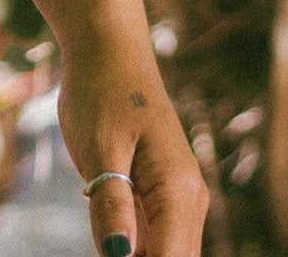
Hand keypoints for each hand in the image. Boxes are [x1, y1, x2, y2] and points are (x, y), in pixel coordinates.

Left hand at [62, 62, 204, 256]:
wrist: (108, 50)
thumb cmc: (101, 92)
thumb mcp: (99, 148)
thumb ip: (111, 205)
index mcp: (178, 190)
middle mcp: (189, 200)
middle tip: (100, 246)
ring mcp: (179, 198)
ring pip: (167, 253)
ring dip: (136, 255)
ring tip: (104, 230)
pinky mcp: (162, 194)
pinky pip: (155, 236)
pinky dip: (133, 245)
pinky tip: (107, 232)